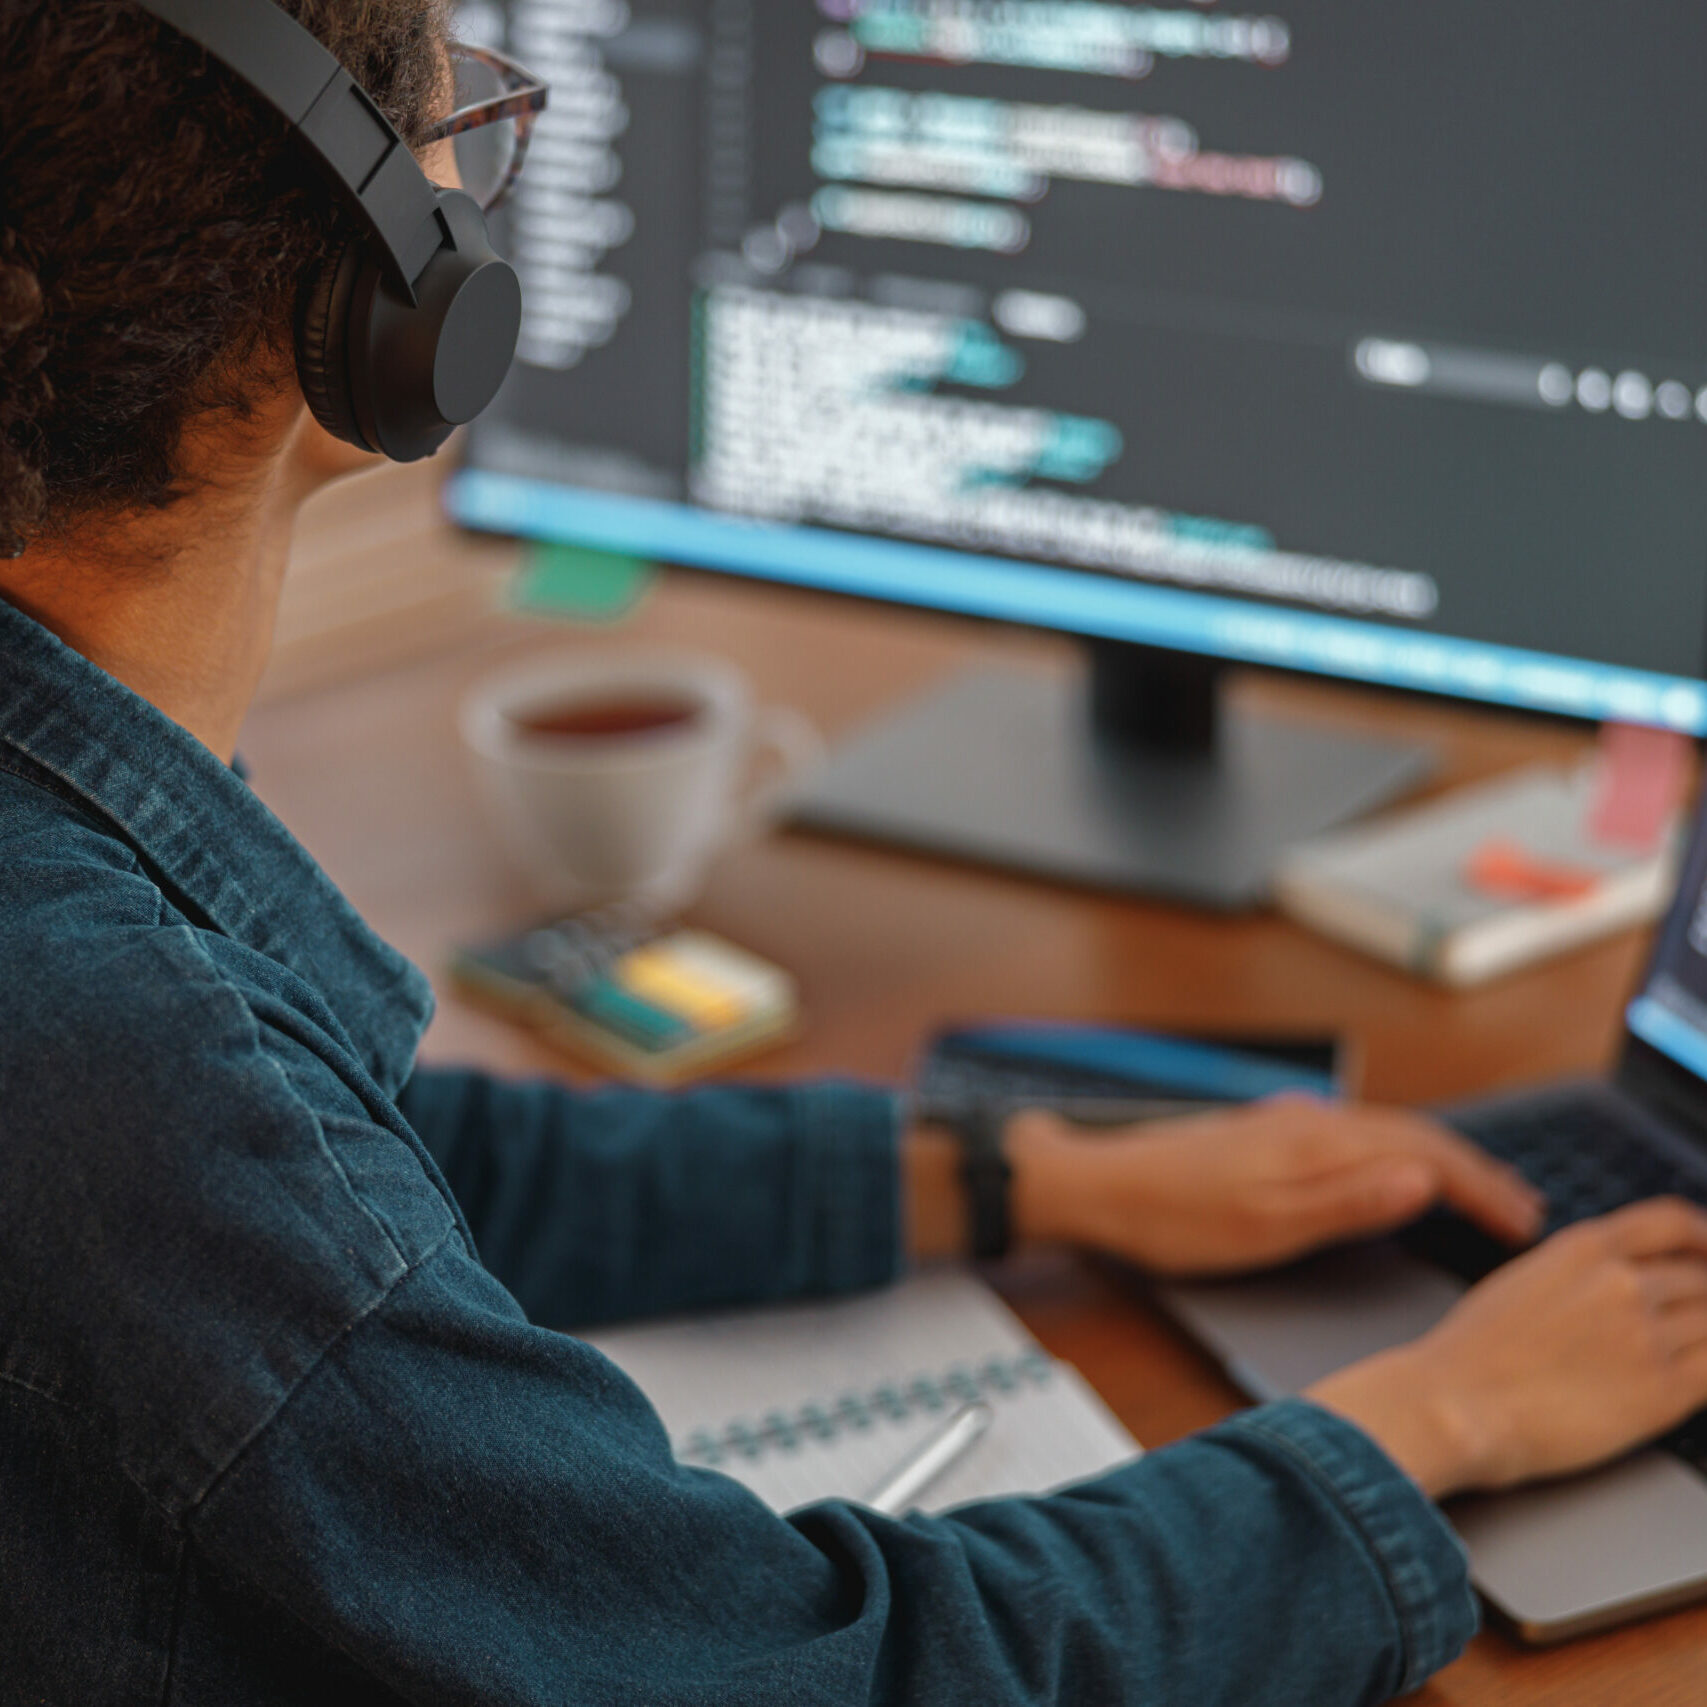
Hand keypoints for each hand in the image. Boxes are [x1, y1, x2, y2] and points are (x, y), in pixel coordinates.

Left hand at [1007, 1096, 1542, 1276]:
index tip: (1524, 1222)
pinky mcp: (1265, 1135)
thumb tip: (1423, 1179)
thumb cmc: (1170, 1217)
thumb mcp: (1264, 1227)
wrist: (1093, 1186)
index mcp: (1317, 1140)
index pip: (1427, 1153)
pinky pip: (1352, 1138)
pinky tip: (1393, 1175)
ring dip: (1437, 1161)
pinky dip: (1394, 1157)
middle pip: (1413, 1135)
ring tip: (1475, 1194)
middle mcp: (1307, 1120)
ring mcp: (1284, 1124)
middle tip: (1520, 1211)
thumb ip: (1346, 1203)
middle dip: (1474, 1171)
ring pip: (1384, 1133)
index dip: (1483, 1188)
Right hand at [1308, 1199, 1706, 1497]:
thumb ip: (1577, 1271)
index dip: (1704, 1236)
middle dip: (1704, 1299)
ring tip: (1687, 1354)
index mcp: (1583, 1248)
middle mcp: (1622, 1282)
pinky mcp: (1662, 1392)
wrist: (1457, 1403)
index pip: (1671, 1223)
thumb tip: (1617, 1278)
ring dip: (1706, 1338)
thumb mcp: (1522, 1280)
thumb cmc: (1471, 1353)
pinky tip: (1697, 1380)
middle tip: (1695, 1319)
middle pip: (1700, 1280)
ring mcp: (1646, 1335)